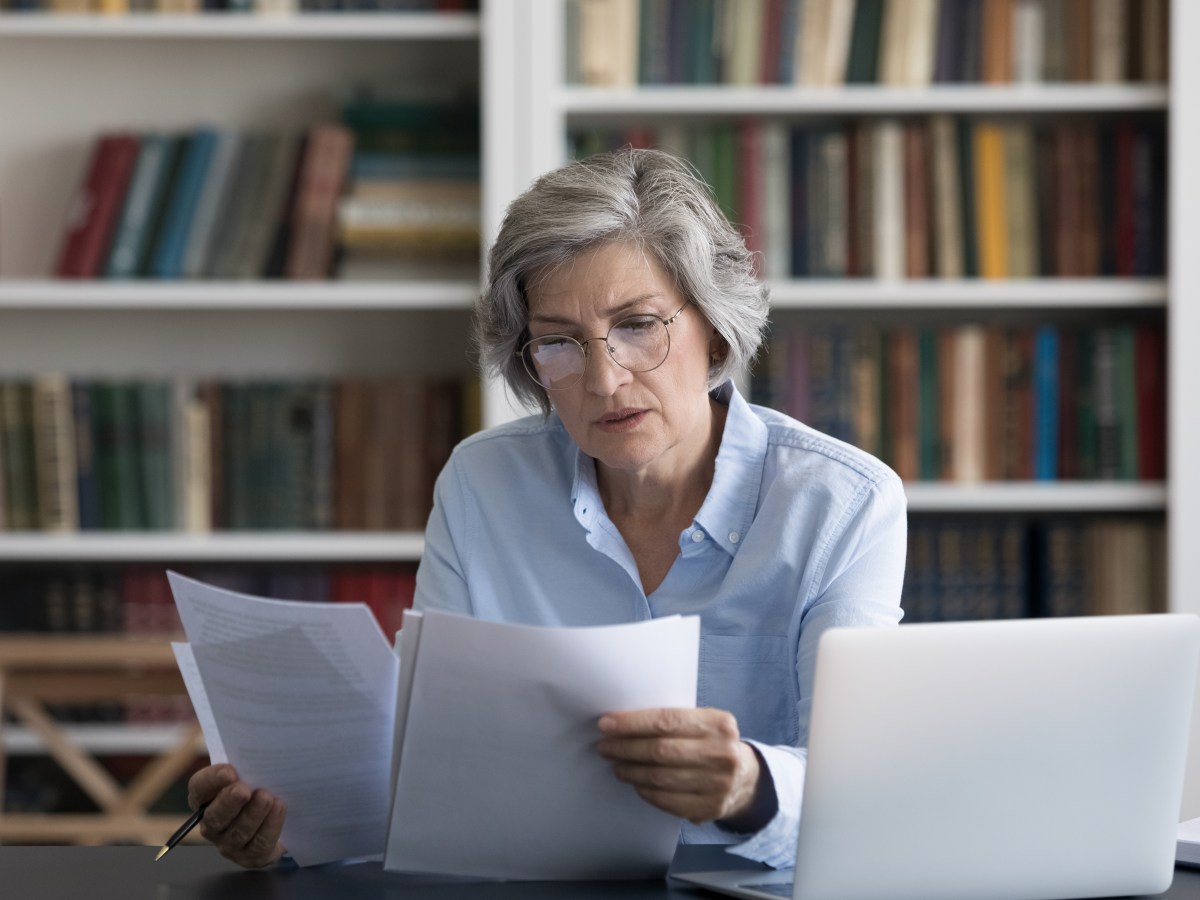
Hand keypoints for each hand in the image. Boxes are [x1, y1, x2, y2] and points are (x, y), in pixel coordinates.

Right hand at [186, 764, 286, 867]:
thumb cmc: (258, 785)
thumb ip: (246, 759)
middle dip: (229, 802)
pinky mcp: (250, 856)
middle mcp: (213, 823)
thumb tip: (255, 739)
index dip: (211, 780)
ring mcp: (229, 843)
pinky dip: (270, 826)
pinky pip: (258, 845)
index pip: (199, 789)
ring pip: (238, 832)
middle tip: (243, 789)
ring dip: (252, 814)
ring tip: (266, 797)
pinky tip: (279, 808)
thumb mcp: (250, 769)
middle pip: (215, 816)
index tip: (229, 771)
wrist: (278, 816)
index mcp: (206, 798)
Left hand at [595, 707, 764, 825]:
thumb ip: (674, 720)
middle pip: (660, 751)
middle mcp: (722, 753)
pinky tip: (636, 783)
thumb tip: (623, 723)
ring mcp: (718, 783)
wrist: (744, 778)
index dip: (632, 723)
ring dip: (632, 771)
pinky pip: (667, 801)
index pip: (666, 721)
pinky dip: (646, 791)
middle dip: (626, 748)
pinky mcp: (710, 807)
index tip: (606, 724)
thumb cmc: (712, 743)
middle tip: (605, 747)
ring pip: (661, 778)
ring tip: (617, 765)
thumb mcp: (704, 723)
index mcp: (718, 723)